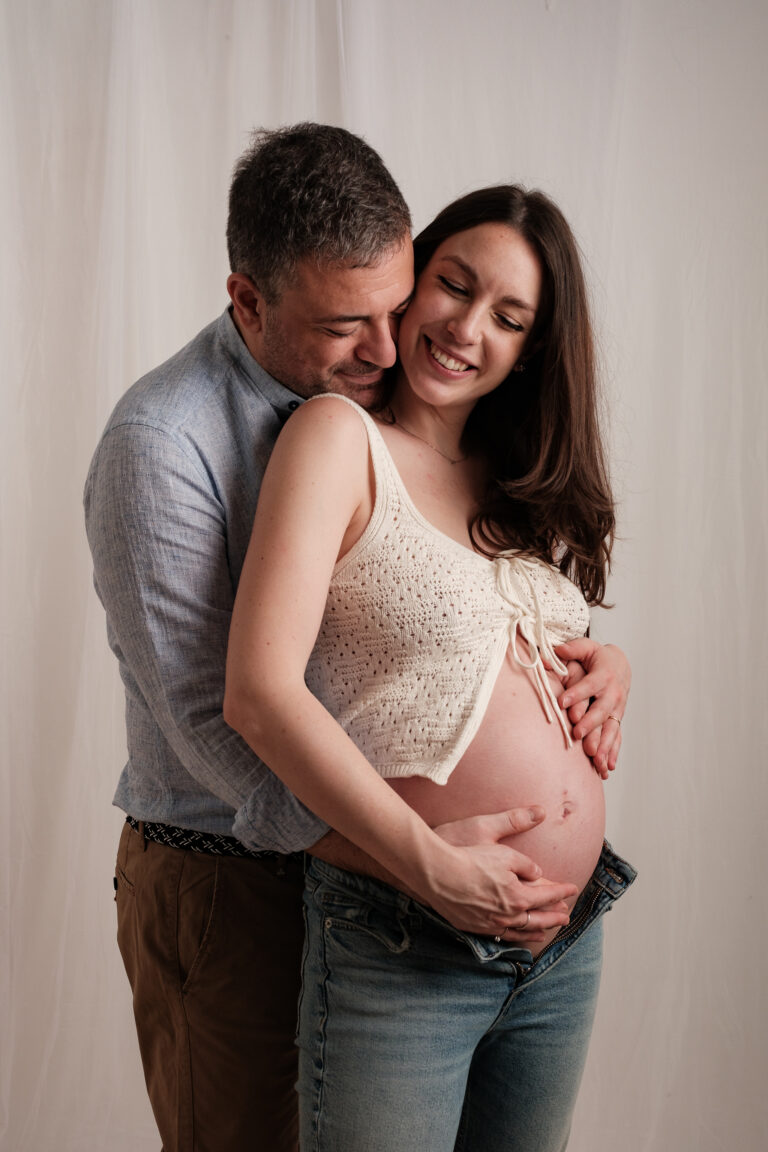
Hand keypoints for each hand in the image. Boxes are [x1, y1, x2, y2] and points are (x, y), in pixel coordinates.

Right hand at [427, 807, 576, 937]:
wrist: (436, 872)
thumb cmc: (467, 856)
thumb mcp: (502, 850)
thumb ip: (524, 863)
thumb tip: (537, 872)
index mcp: (518, 895)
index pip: (547, 894)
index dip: (561, 890)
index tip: (573, 888)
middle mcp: (508, 914)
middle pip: (538, 917)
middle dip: (555, 915)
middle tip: (567, 915)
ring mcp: (490, 923)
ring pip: (521, 930)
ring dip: (538, 929)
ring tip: (548, 929)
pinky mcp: (474, 926)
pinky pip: (501, 935)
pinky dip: (515, 936)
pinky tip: (517, 934)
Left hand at [555, 639, 630, 776]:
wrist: (621, 665)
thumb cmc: (598, 657)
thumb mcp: (586, 647)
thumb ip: (572, 648)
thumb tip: (554, 650)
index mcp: (604, 675)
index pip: (589, 685)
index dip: (576, 693)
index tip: (561, 702)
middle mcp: (613, 694)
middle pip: (601, 710)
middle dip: (590, 723)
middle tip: (577, 733)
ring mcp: (617, 709)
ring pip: (610, 728)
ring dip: (604, 744)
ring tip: (595, 759)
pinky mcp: (617, 719)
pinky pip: (616, 737)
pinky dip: (612, 752)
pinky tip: (606, 768)